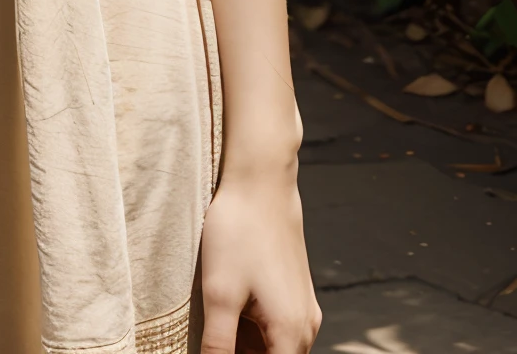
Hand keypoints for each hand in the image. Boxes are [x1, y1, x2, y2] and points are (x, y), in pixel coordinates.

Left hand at [198, 161, 320, 352]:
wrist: (261, 179)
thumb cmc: (239, 232)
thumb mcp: (220, 295)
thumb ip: (218, 347)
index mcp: (291, 334)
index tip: (216, 349)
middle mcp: (305, 326)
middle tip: (211, 338)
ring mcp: (302, 308)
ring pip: (272, 348)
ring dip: (244, 346)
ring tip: (216, 322)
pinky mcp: (295, 291)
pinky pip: (274, 327)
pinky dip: (250, 330)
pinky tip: (227, 311)